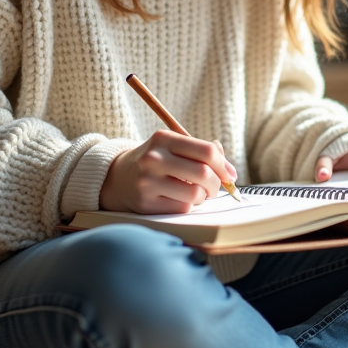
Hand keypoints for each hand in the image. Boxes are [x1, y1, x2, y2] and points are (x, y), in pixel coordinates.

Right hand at [100, 131, 237, 213]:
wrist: (117, 178)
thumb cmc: (155, 162)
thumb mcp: (172, 147)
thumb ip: (202, 152)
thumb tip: (230, 172)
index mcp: (164, 139)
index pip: (206, 151)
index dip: (224, 165)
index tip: (229, 175)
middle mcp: (154, 158)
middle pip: (204, 173)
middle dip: (216, 184)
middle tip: (215, 188)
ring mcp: (148, 182)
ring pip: (195, 194)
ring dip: (202, 197)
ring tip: (195, 193)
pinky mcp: (146, 203)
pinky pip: (182, 208)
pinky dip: (187, 206)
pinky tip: (177, 199)